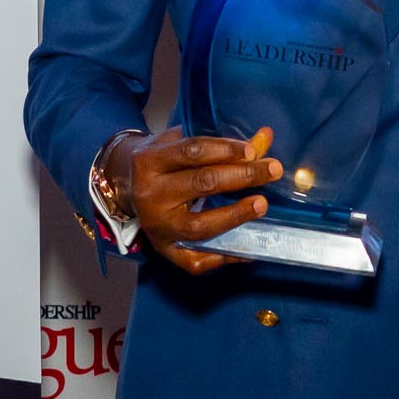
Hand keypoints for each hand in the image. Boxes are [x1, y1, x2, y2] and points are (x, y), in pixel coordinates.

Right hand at [107, 125, 283, 274]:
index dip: (226, 150)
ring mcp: (157, 226)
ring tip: (261, 204)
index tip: (253, 151)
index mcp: (150, 161)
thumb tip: (265, 137)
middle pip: (201, 184)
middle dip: (241, 176)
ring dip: (235, 216)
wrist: (127, 187)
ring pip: (199, 226)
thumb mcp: (182, 143)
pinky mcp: (164, 250)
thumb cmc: (163, 162)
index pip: (192, 151)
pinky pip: (196, 260)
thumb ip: (222, 143)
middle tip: (271, 171)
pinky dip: (225, 256)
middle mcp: (150, 195)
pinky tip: (250, 246)